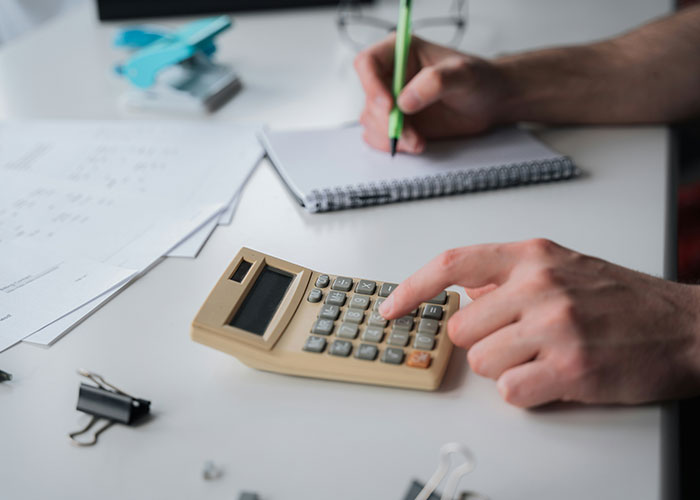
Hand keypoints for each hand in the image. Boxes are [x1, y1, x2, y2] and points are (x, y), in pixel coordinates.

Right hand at [353, 35, 509, 153]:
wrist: (490, 103)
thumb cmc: (480, 80)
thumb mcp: (464, 74)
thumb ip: (435, 82)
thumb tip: (405, 101)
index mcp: (401, 53)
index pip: (367, 63)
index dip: (371, 85)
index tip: (389, 106)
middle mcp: (391, 76)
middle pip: (368, 98)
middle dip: (386, 121)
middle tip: (409, 133)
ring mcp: (392, 101)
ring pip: (371, 121)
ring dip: (391, 136)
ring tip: (419, 141)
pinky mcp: (397, 123)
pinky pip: (379, 137)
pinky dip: (395, 144)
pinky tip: (416, 143)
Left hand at [379, 239, 699, 406]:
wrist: (683, 327)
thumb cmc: (618, 299)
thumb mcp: (561, 266)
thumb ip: (507, 276)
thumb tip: (461, 291)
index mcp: (531, 255)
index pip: (452, 263)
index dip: (413, 288)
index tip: (392, 309)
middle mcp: (540, 284)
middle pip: (462, 329)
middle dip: (483, 342)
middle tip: (520, 340)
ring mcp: (556, 325)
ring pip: (483, 363)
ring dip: (506, 369)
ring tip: (544, 357)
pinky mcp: (571, 368)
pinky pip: (510, 392)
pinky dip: (527, 392)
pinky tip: (555, 377)